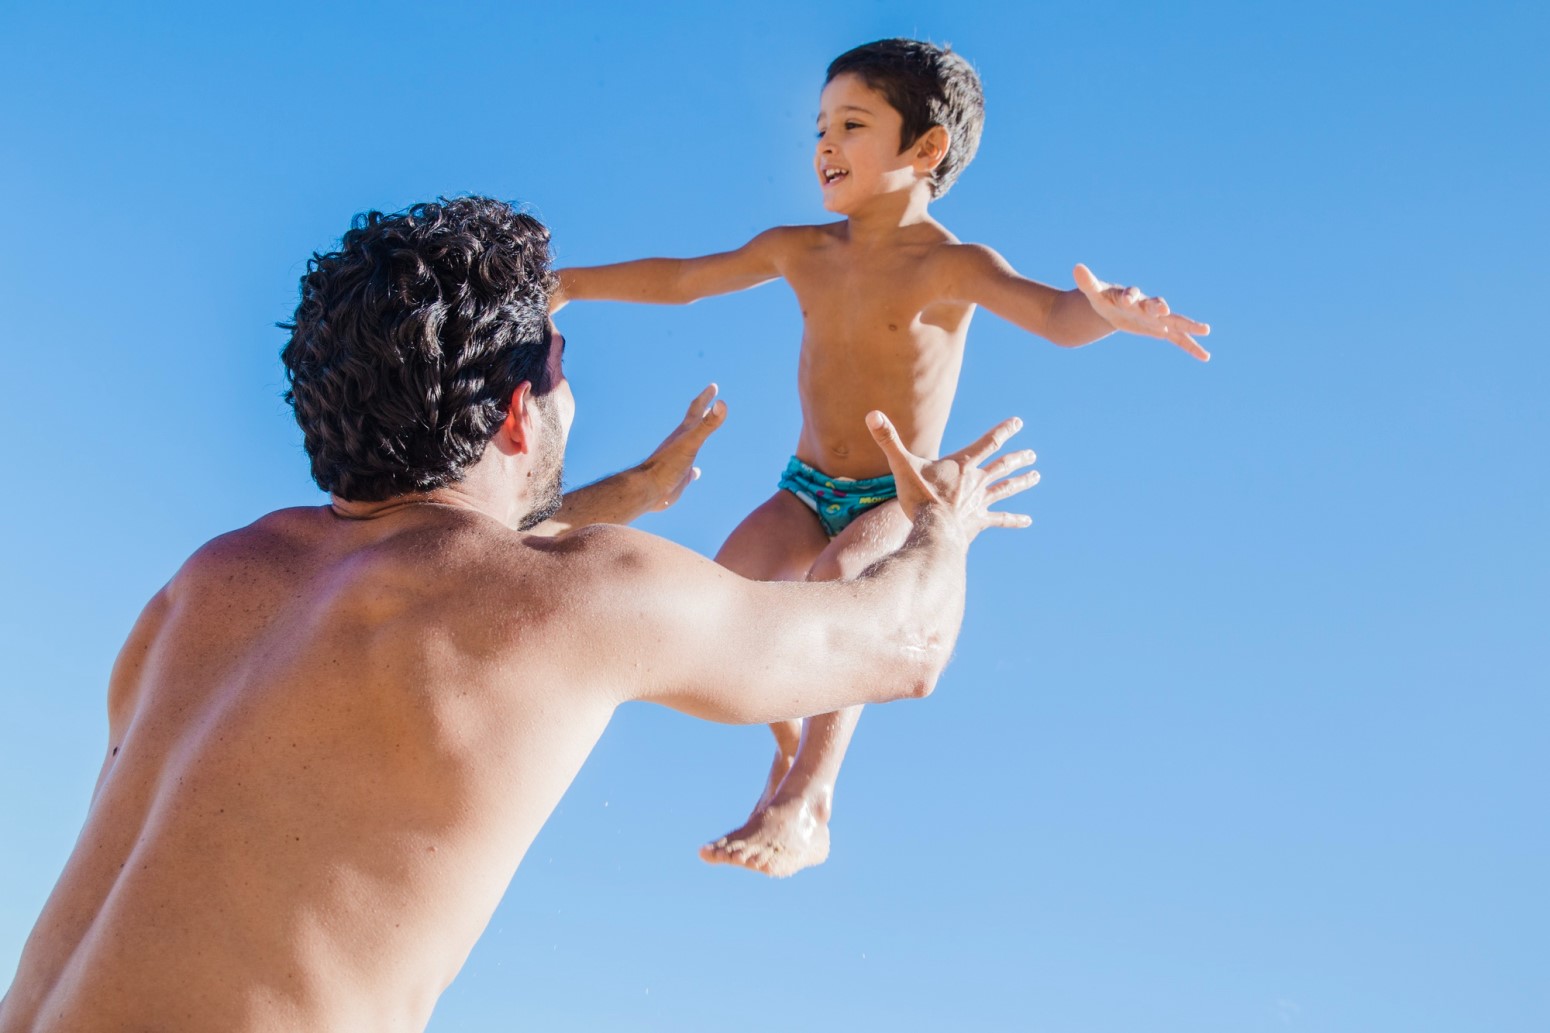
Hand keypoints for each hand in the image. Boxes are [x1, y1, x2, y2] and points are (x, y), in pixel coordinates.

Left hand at [637, 384, 728, 511]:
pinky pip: (689, 472)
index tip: (713, 387)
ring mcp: (680, 460)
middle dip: (703, 412)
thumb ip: (707, 424)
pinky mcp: (679, 477)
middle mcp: (682, 444)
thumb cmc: (668, 465)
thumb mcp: (691, 442)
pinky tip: (695, 473)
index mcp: (684, 433)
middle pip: (694, 424)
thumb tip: (722, 404)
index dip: (706, 397)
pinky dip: (694, 471)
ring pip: (691, 446)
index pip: (696, 409)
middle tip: (711, 402)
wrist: (648, 489)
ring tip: (702, 434)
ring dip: (697, 438)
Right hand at [866, 412, 1038, 541]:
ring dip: (1021, 481)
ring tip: (1036, 476)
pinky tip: (1028, 521)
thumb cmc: (919, 498)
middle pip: (1002, 465)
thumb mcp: (901, 466)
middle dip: (1017, 458)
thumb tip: (872, 414)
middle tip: (1032, 454)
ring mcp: (979, 502)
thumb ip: (888, 440)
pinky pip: (1000, 519)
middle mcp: (976, 481)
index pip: (988, 442)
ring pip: (1005, 489)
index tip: (1019, 422)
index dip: (1004, 431)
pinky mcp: (979, 521)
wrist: (933, 531)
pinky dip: (1014, 519)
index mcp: (962, 465)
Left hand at [1073, 263, 1211, 361]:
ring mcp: (1156, 317)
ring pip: (1175, 320)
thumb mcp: (1094, 293)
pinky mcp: (1161, 329)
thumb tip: (1076, 267)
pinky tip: (1205, 356)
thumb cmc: (1104, 298)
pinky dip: (1190, 346)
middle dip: (1160, 306)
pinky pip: (1178, 339)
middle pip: (1156, 304)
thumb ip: (1088, 282)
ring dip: (1188, 324)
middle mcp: (1147, 305)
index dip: (1129, 296)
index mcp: (1130, 296)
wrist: (1115, 307)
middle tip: (1165, 308)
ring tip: (1206, 329)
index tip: (1127, 299)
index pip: (1131, 294)